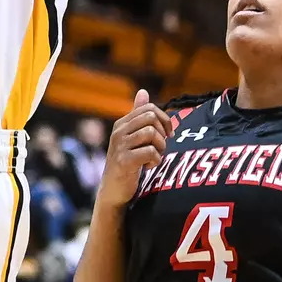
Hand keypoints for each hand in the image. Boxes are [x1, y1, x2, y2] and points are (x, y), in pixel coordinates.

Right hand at [98, 90, 170, 208]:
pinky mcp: (124, 161)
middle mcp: (119, 132)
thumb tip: (143, 91)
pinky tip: (148, 167)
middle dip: (162, 133)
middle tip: (160, 147)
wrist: (113, 190)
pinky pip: (150, 152)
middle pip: (151, 118)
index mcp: (121, 124)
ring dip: (160, 148)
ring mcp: (120, 146)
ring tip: (153, 157)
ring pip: (152, 134)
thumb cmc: (126, 162)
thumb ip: (137, 116)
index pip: (148, 108)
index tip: (168, 134)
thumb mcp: (131, 137)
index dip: (164, 119)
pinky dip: (155, 161)